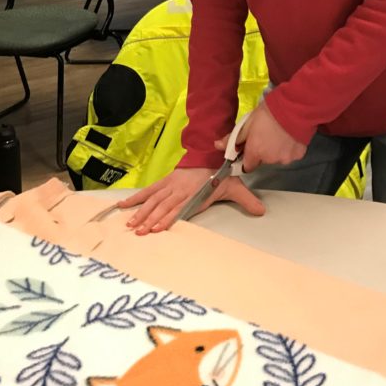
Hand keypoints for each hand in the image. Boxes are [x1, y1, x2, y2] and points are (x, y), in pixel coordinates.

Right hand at [117, 167, 264, 233]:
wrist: (210, 154)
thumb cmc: (220, 174)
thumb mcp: (235, 186)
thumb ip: (247, 200)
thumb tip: (262, 211)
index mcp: (194, 193)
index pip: (180, 208)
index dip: (169, 218)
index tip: (158, 228)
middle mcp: (180, 190)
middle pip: (163, 206)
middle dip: (151, 219)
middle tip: (140, 231)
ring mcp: (170, 185)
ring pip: (153, 200)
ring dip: (141, 212)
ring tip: (130, 224)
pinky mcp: (165, 182)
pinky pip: (148, 191)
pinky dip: (136, 198)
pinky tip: (123, 206)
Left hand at [216, 101, 306, 173]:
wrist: (294, 107)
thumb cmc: (268, 113)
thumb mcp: (247, 123)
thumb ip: (233, 138)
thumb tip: (217, 146)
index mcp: (255, 152)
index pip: (247, 166)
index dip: (248, 157)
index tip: (251, 147)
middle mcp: (270, 160)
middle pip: (264, 160)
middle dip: (264, 151)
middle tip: (267, 134)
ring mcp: (285, 159)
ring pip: (278, 157)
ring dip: (277, 149)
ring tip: (281, 133)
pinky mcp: (299, 155)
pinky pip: (291, 154)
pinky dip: (290, 148)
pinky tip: (291, 135)